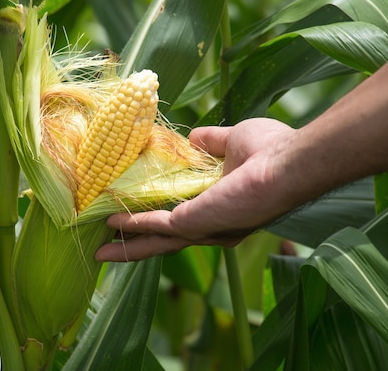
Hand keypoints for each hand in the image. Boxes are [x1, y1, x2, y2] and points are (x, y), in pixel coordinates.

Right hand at [96, 118, 297, 261]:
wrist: (287, 163)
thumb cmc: (270, 151)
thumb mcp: (233, 141)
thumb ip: (210, 142)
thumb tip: (191, 138)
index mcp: (219, 208)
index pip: (181, 217)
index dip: (156, 216)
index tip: (132, 213)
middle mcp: (211, 226)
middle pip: (164, 240)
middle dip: (135, 245)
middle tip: (106, 249)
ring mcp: (203, 229)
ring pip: (156, 241)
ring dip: (127, 243)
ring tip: (100, 250)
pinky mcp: (195, 224)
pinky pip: (157, 226)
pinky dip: (134, 225)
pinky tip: (112, 223)